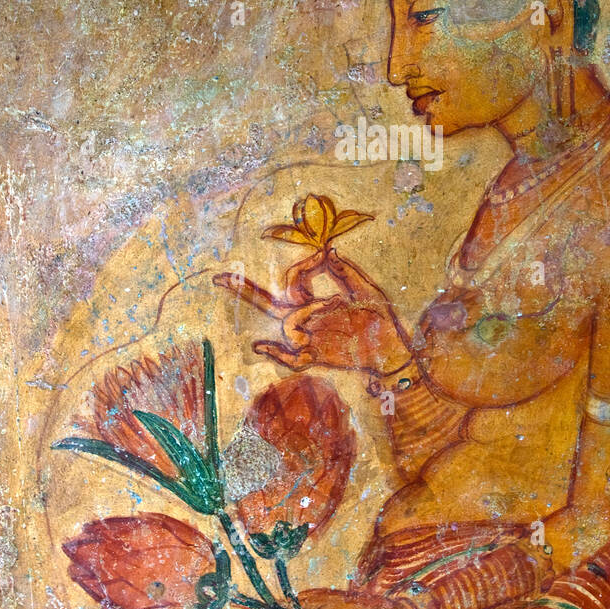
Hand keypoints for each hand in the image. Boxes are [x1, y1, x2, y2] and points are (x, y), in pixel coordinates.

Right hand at [214, 247, 410, 374]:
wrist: (391, 347)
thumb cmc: (379, 317)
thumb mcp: (364, 288)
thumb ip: (345, 271)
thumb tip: (328, 250)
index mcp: (313, 301)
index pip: (294, 278)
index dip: (306, 264)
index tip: (324, 254)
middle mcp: (304, 319)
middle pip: (266, 303)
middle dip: (242, 290)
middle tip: (218, 277)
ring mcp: (307, 338)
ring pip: (289, 322)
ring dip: (310, 309)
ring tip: (336, 305)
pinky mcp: (316, 357)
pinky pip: (290, 358)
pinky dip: (275, 353)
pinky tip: (260, 347)